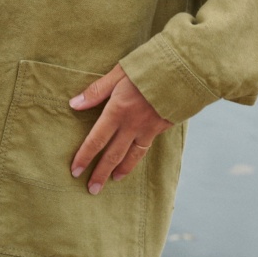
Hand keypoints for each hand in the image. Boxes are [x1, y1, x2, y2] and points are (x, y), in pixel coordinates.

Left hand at [69, 63, 171, 195]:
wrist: (183, 70)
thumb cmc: (148, 66)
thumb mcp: (118, 73)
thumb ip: (96, 91)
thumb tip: (73, 104)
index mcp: (117, 110)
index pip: (96, 140)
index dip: (84, 156)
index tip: (75, 171)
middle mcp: (131, 124)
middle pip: (112, 154)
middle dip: (100, 173)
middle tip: (91, 190)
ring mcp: (147, 128)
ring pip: (130, 156)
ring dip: (119, 170)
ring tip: (111, 181)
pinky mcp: (161, 128)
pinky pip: (144, 148)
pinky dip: (135, 159)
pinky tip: (131, 163)